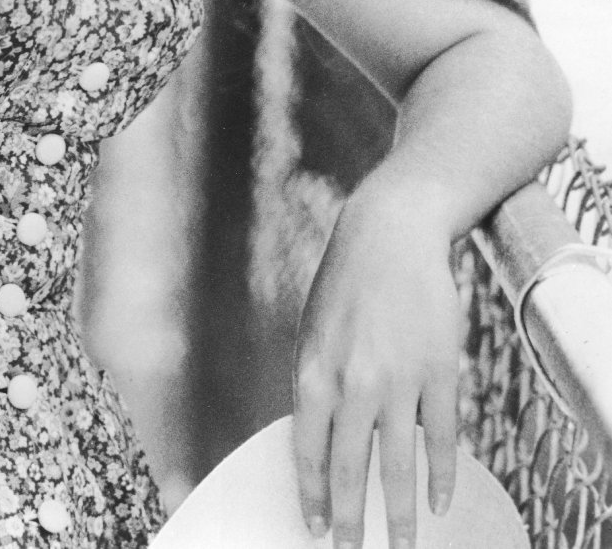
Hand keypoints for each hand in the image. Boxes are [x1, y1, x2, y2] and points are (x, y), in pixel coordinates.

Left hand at [292, 182, 462, 547]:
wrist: (390, 233)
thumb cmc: (346, 285)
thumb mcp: (313, 331)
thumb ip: (316, 384)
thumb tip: (318, 441)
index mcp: (313, 369)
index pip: (307, 449)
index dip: (312, 494)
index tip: (316, 527)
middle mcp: (353, 380)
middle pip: (350, 467)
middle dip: (351, 519)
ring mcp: (398, 377)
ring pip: (397, 463)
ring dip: (398, 513)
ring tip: (402, 545)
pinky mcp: (439, 370)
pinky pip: (441, 437)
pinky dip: (440, 474)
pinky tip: (438, 500)